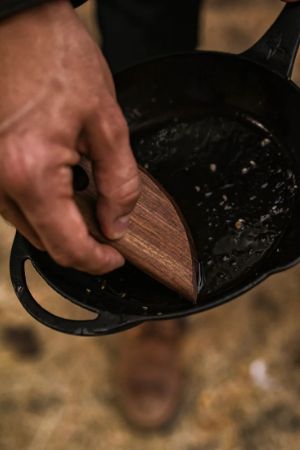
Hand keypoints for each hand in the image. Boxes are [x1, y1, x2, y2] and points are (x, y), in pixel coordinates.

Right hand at [0, 0, 140, 273]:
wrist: (16, 21)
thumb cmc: (57, 57)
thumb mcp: (107, 121)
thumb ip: (119, 182)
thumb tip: (118, 223)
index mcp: (29, 171)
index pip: (66, 246)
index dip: (96, 261)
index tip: (115, 258)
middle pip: (46, 240)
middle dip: (82, 239)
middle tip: (109, 223)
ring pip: (29, 224)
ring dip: (62, 221)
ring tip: (88, 195)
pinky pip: (14, 202)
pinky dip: (43, 203)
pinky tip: (63, 182)